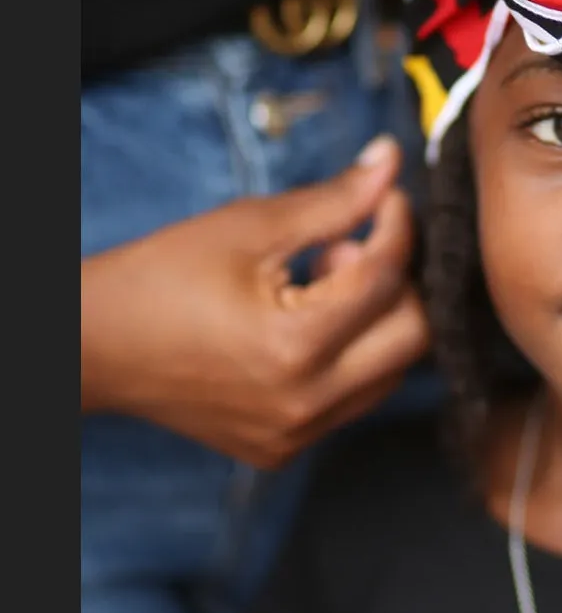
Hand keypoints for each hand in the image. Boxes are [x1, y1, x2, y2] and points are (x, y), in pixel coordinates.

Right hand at [81, 138, 429, 468]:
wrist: (97, 345)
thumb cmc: (164, 278)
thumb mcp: (250, 226)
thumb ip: (334, 201)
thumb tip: (390, 162)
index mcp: (295, 346)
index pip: (387, 278)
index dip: (397, 225)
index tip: (386, 199)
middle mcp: (304, 404)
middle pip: (413, 336)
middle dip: (396, 280)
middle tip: (345, 249)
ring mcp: (296, 434)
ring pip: (391, 373)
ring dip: (377, 322)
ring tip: (318, 286)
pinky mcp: (286, 449)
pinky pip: (354, 401)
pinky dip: (351, 358)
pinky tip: (306, 325)